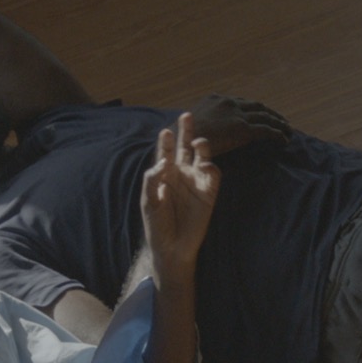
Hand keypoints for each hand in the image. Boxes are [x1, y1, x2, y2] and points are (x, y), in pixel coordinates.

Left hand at [140, 114, 219, 276]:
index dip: (165, 141)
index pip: (165, 152)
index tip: (165, 132)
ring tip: (198, 141)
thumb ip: (153, 179)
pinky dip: (211, 166)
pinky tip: (206, 164)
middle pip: (184, 147)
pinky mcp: (208, 193)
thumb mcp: (148, 201)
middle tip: (186, 115)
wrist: (171, 247)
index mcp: (164, 175)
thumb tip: (164, 161)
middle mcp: (180, 175)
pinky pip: (212, 175)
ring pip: (201, 157)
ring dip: (201, 147)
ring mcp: (195, 182)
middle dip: (185, 132)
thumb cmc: (156, 225)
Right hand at [188, 94, 289, 159]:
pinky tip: (284, 140)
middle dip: (271, 113)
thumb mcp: (192, 121)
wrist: (180, 139)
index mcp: (217, 99)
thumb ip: (205, 120)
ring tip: (289, 130)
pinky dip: (277, 134)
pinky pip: (266, 130)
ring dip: (279, 123)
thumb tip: (208, 128)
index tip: (262, 114)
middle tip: (282, 121)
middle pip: (257, 106)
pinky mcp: (243, 129)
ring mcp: (237, 115)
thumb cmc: (181, 136)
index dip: (255, 109)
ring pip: (265, 116)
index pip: (242, 102)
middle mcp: (229, 103)